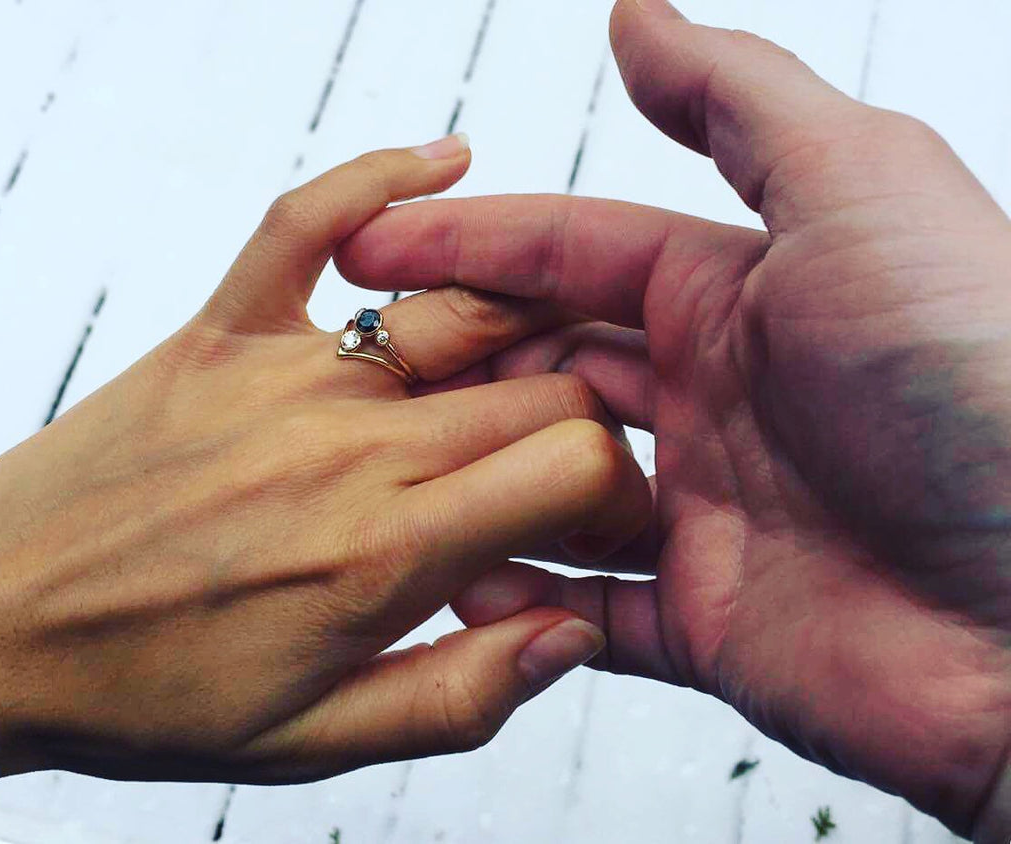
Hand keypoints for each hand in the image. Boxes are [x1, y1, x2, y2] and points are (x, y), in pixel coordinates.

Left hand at [0, 137, 650, 784]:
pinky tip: (448, 164)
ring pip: (469, 306)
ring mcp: (287, 371)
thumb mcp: (313, 739)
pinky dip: (385, 180)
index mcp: (384, 550)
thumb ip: (461, 696)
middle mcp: (350, 443)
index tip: (612, 518)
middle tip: (582, 463)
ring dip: (542, 316)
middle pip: (545, 384)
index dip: (625, 490)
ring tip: (566, 348)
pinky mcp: (225, 329)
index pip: (576, 467)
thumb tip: (572, 632)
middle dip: (596, 421)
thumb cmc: (146, 689)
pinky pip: (312, 221)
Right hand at [336, 4, 1010, 838]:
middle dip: (453, 359)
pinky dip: (523, 597)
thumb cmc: (975, 384)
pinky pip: (587, 609)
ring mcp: (706, 512)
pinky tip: (461, 576)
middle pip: (543, 365)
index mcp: (738, 296)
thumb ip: (738, 104)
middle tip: (360, 367)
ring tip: (386, 468)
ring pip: (548, 484)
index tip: (369, 246)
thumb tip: (639, 19)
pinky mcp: (708, 620)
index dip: (465, 243)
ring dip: (472, 473)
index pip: (567, 252)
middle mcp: (716, 399)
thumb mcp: (859, 191)